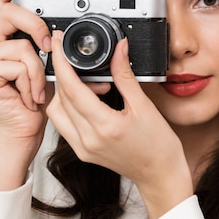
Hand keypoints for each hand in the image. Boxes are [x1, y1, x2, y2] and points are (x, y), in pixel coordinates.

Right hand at [0, 0, 53, 189]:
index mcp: (4, 37)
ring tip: (37, 88)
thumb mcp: (53, 67)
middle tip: (47, 47)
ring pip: (22, 46)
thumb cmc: (39, 99)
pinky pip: (20, 65)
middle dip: (36, 25)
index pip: (1, 0)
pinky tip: (29, 96)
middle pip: (9, 12)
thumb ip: (58, 49)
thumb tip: (85, 40)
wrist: (27, 128)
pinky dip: (32, 82)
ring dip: (39, 71)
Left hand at [47, 31, 192, 218]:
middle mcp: (88, 140)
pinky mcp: (82, 152)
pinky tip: (89, 101)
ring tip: (92, 85)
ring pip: (57, 112)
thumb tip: (119, 50)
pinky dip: (70, 107)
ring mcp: (83, 148)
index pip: (71, 88)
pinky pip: (65, 124)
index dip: (62, 63)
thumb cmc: (158, 146)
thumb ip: (125, 75)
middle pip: (60, 98)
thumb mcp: (144, 106)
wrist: (160, 174)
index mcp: (105, 126)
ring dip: (66, 92)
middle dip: (66, 74)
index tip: (57, 44)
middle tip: (84, 63)